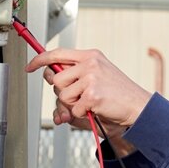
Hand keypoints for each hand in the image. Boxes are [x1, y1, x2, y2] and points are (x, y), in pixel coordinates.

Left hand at [25, 48, 150, 130]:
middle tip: (79, 96)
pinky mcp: (92, 95)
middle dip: (63, 92)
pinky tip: (96, 108)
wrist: (138, 105)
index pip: (57, 53)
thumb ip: (75, 76)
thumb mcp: (98, 76)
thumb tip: (51, 82)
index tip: (30, 67)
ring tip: (91, 101)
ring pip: (63, 95)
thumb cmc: (118, 93)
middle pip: (56, 79)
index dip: (40, 60)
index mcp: (90, 56)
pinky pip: (74, 109)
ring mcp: (91, 78)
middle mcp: (90, 63)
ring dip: (73, 104)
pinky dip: (83, 113)